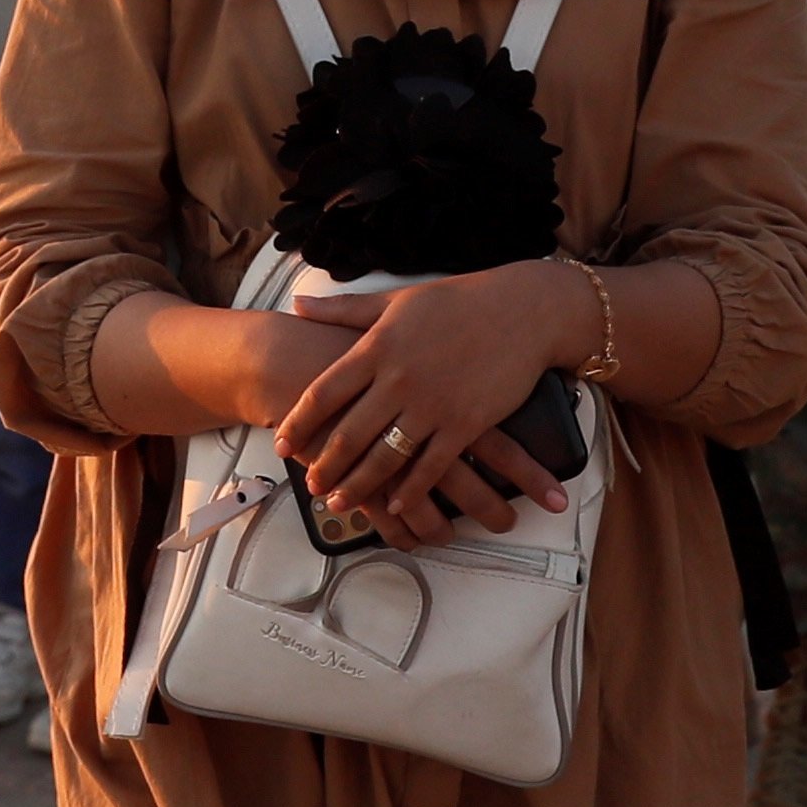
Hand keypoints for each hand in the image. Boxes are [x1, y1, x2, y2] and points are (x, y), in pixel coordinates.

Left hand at [271, 262, 581, 543]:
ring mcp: (432, 404)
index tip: (282, 444)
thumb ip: (344, 310)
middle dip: (325, 465)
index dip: (299, 422)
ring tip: (340, 502)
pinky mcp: (465, 423)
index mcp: (376, 347)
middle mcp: (398, 379)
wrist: (523, 311)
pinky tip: (396, 505)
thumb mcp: (395, 300)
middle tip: (310, 486)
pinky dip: (411, 490)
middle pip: (349, 433)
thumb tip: (297, 305)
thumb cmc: (457, 301)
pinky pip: (431, 466)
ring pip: (385, 457)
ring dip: (359, 485)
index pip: (324, 392)